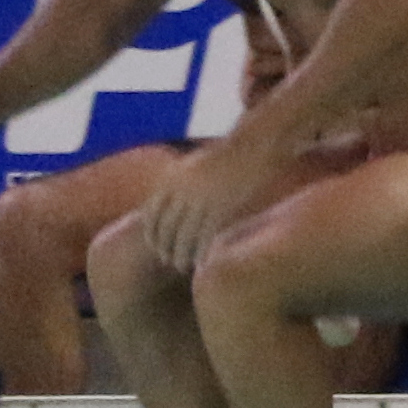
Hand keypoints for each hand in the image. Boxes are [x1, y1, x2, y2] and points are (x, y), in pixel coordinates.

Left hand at [136, 145, 264, 270]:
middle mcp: (180, 190)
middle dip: (165, 247)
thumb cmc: (231, 152)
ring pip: (183, 236)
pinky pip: (204, 236)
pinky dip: (200, 251)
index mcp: (170, 179)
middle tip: (170, 260)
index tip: (157, 247)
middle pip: (165, 228)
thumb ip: (183, 181)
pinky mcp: (219, 207)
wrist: (255, 142)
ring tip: (184, 265)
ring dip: (181, 254)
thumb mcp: (197, 163)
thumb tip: (176, 196)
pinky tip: (202, 261)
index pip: (152, 214)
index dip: (153, 234)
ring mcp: (199, 199)